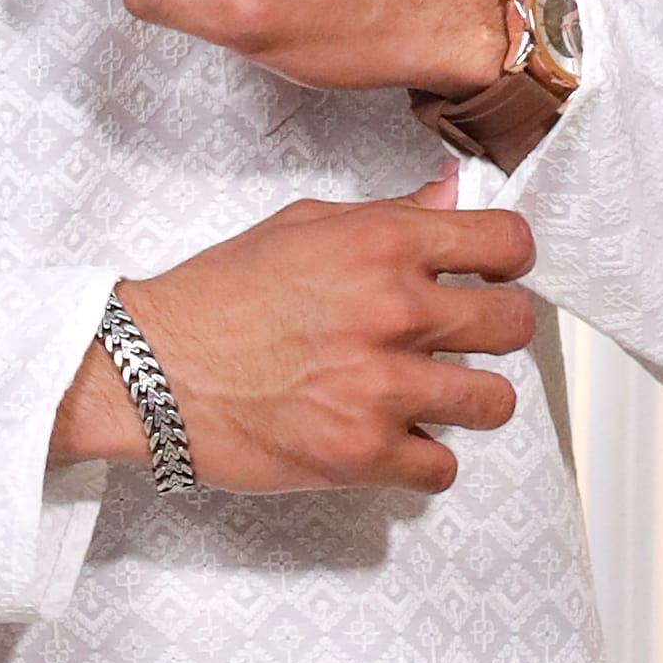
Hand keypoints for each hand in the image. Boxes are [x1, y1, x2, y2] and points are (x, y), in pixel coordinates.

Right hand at [47, 181, 537, 497]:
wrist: (150, 371)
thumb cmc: (217, 298)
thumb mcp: (303, 227)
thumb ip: (389, 216)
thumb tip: (452, 195)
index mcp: (381, 245)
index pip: (508, 245)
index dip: (508, 263)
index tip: (493, 276)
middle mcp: (392, 312)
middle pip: (513, 325)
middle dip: (492, 333)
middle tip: (461, 340)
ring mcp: (381, 388)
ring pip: (493, 402)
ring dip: (466, 401)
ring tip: (429, 395)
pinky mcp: (363, 454)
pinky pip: (443, 467)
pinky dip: (422, 459)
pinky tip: (391, 439)